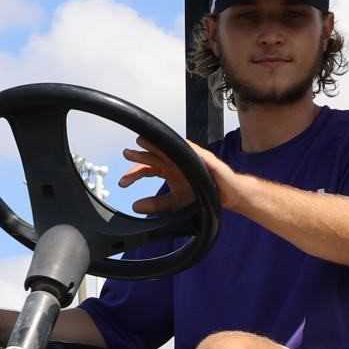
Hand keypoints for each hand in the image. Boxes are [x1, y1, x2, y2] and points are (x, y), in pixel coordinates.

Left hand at [118, 142, 232, 219]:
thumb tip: (135, 206)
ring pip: (168, 148)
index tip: (122, 183)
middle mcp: (175, 161)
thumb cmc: (202, 195)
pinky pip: (191, 149)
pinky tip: (170, 144)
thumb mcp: (174, 202)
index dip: (134, 174)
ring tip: (143, 142)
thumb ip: (156, 204)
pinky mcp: (202, 156)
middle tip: (127, 154)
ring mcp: (188, 156)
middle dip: (141, 155)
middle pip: (154, 156)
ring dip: (156, 144)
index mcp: (168, 170)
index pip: (147, 169)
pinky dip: (181, 146)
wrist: (226, 194)